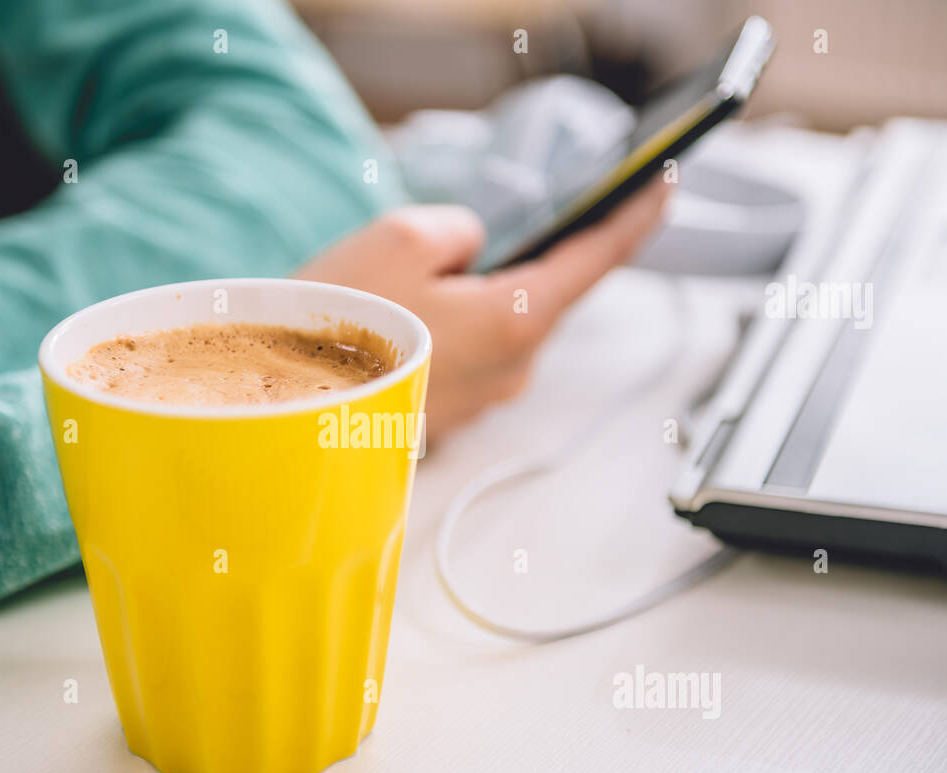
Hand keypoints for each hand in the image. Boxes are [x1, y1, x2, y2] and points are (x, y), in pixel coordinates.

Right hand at [294, 179, 669, 436]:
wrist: (285, 411)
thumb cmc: (341, 326)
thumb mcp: (404, 236)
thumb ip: (462, 228)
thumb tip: (474, 247)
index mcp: (517, 319)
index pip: (598, 257)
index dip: (634, 215)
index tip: (661, 184)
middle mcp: (512, 369)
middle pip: (538, 293)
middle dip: (508, 261)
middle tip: (451, 244)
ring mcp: (481, 398)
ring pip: (496, 325)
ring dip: (466, 299)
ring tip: (400, 289)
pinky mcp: (448, 414)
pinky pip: (463, 355)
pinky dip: (442, 331)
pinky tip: (393, 324)